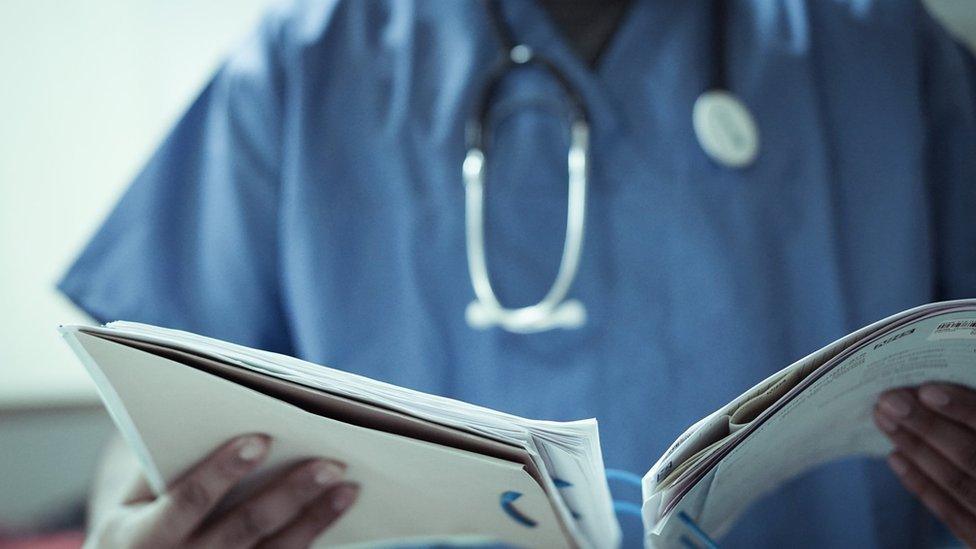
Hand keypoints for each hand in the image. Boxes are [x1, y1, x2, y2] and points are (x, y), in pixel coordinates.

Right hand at [86, 434, 358, 548]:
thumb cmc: (140, 517)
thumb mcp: (134, 495)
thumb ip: (168, 461)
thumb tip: (230, 413)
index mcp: (140, 537)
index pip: (186, 501)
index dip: (222, 470)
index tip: (261, 439)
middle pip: (241, 529)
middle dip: (288, 494)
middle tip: (330, 463)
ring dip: (313, 519)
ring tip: (347, 487)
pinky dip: (312, 537)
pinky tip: (336, 513)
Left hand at [874, 384, 975, 543]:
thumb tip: (940, 390)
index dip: (965, 409)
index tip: (927, 390)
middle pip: (973, 455)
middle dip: (928, 426)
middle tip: (889, 399)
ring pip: (959, 483)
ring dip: (917, 449)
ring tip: (886, 420)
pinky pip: (954, 515)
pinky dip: (922, 485)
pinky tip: (896, 457)